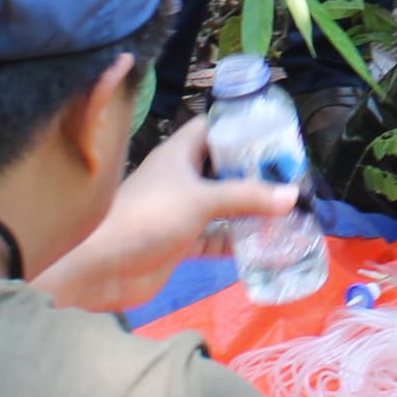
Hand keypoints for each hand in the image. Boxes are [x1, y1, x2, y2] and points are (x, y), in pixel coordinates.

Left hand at [36, 116, 300, 313]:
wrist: (102, 267)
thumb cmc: (148, 217)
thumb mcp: (201, 200)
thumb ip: (246, 196)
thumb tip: (293, 196)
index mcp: (179, 154)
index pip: (214, 129)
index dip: (242, 129)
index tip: (277, 137)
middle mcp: (182, 178)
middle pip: (224, 169)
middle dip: (256, 175)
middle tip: (293, 179)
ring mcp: (182, 212)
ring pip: (224, 206)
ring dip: (251, 211)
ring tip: (290, 213)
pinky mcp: (181, 243)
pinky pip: (217, 238)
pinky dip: (237, 242)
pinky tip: (266, 246)